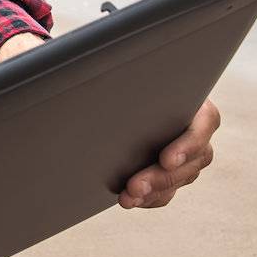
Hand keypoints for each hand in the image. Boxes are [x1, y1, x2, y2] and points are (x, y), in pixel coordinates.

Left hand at [0, 31, 220, 209]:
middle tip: (134, 185)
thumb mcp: (99, 61)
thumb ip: (88, 60)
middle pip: (196, 157)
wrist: (94, 97)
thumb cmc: (102, 72)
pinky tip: (129, 200)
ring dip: (156, 190)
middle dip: (164, 175)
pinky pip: (167, 191)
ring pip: (183, 178)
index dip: (189, 141)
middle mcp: (191, 125)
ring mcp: (183, 151)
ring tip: (127, 196)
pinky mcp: (167, 171)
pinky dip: (150, 198)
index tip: (164, 156)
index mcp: (188, 95)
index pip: (206, 120)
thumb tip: (50, 56)